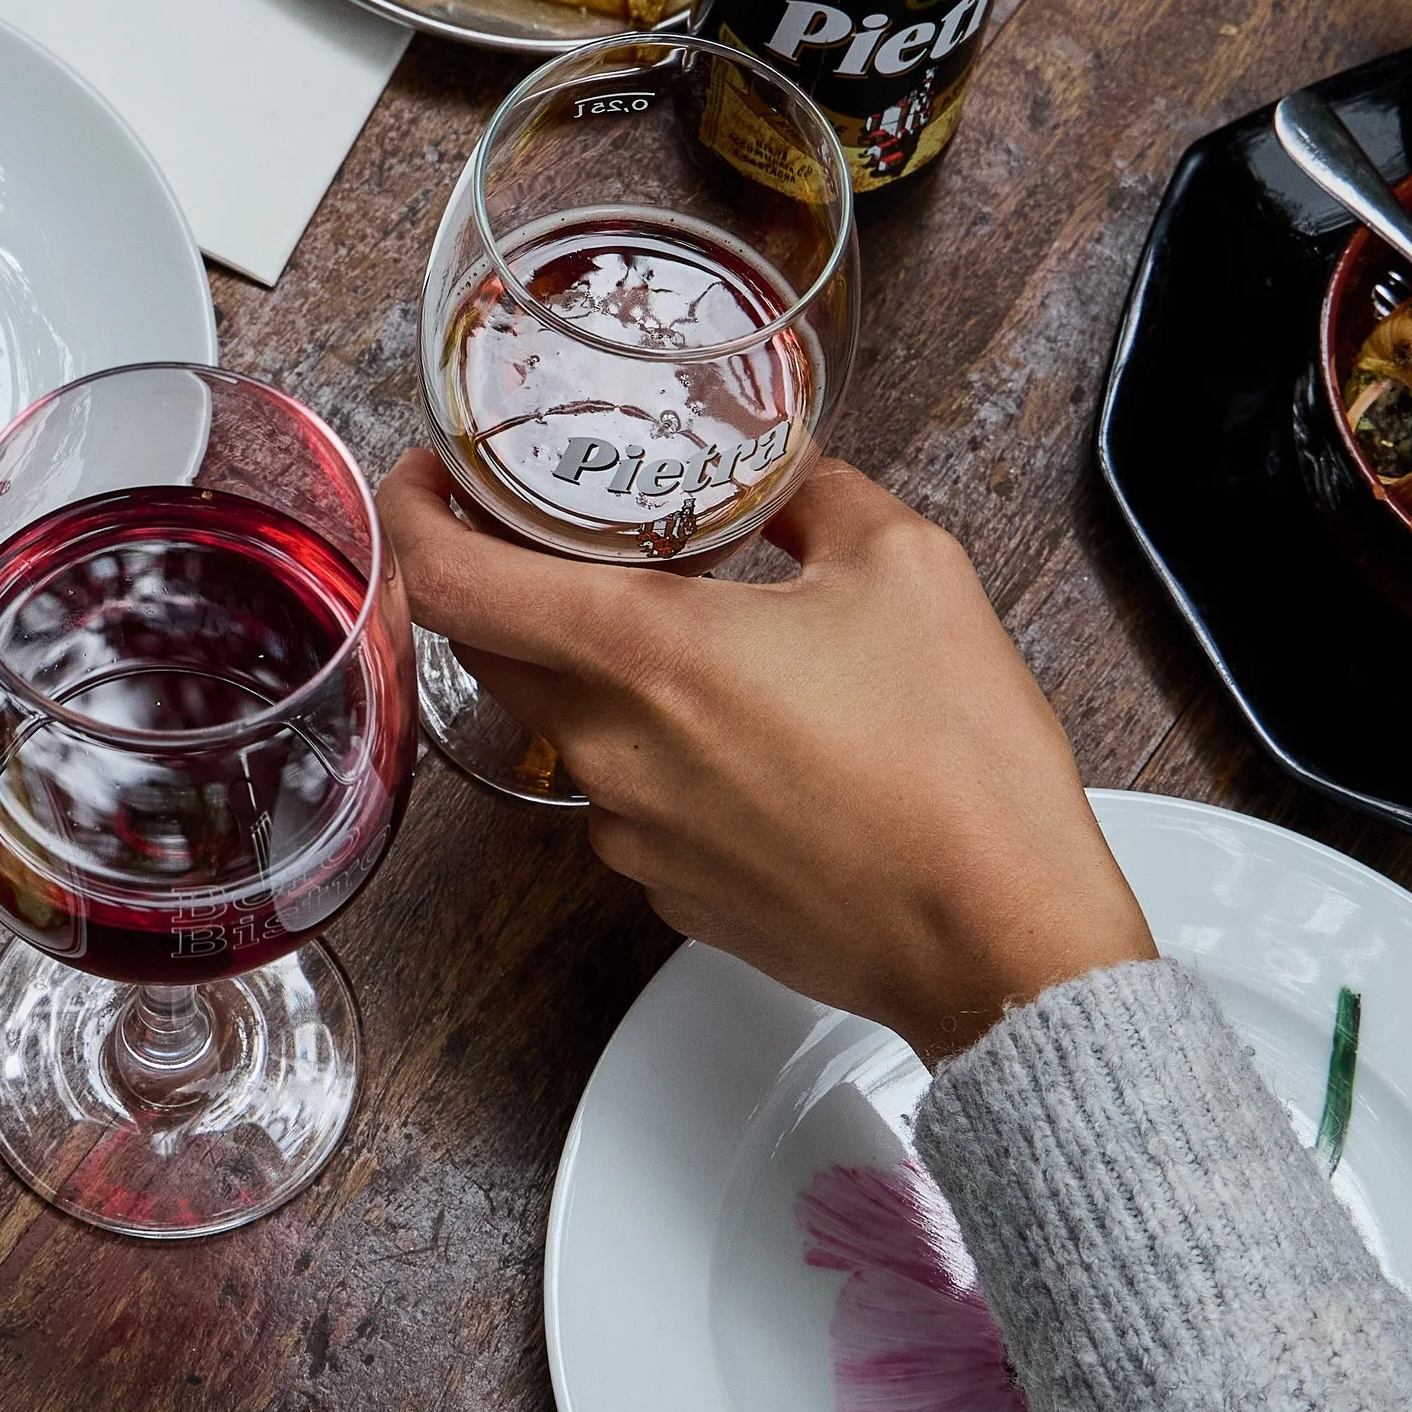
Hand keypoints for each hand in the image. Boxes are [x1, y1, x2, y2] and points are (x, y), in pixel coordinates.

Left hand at [383, 450, 1153, 1064]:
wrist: (997, 940)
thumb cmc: (957, 764)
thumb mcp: (905, 567)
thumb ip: (815, 496)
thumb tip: (781, 471)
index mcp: (643, 652)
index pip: (452, 582)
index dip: (414, 519)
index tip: (428, 482)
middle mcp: (612, 749)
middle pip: (494, 651)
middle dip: (512, 585)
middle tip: (567, 536)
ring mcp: (632, 833)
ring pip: (572, 724)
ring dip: (608, 672)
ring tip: (701, 639)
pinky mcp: (669, 891)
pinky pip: (630, 799)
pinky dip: (663, 752)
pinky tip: (752, 738)